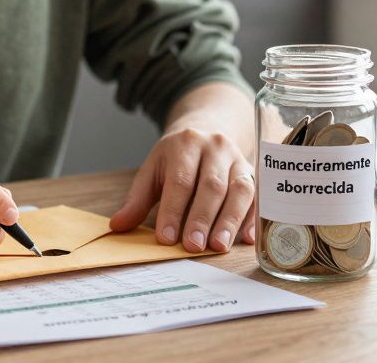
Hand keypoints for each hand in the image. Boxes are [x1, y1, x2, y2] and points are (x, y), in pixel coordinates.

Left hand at [110, 122, 256, 252]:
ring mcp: (238, 159)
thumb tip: (118, 226)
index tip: (166, 238)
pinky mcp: (254, 173)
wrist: (207, 129)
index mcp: (185, 144)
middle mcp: (215, 148)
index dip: (173, 210)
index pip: (180, 180)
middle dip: (202, 218)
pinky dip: (252, 219)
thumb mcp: (153, 171)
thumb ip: (137, 200)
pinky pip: (258, 196)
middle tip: (193, 246)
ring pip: (239, 190)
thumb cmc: (176, 158)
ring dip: (230, 221)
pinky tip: (246, 239)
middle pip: (211, 185)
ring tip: (218, 246)